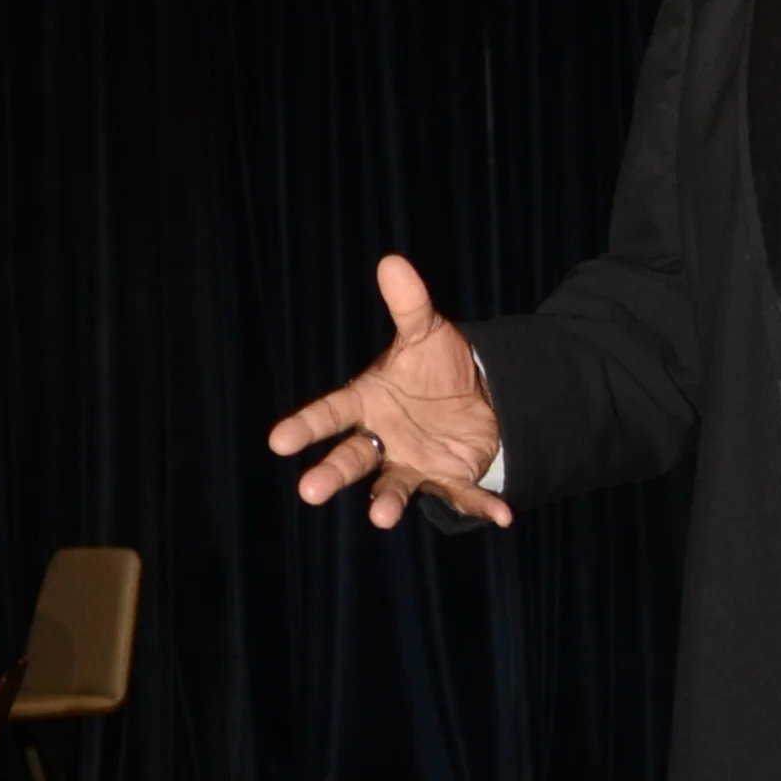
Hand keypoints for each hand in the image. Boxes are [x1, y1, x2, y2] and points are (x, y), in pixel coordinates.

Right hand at [268, 253, 510, 530]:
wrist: (476, 396)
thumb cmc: (436, 367)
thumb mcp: (426, 332)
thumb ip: (409, 305)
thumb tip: (393, 262)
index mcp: (368, 402)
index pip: (331, 413)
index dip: (306, 426)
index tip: (279, 440)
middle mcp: (383, 438)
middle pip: (353, 457)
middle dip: (332, 473)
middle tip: (309, 491)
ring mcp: (413, 462)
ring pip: (394, 485)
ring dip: (388, 502)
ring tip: (379, 518)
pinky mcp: (448, 478)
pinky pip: (463, 495)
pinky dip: (481, 506)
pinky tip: (502, 515)